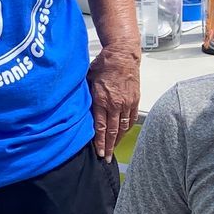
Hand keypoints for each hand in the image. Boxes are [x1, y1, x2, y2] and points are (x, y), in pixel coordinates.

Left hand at [88, 43, 140, 158]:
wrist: (122, 55)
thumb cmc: (103, 65)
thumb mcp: (88, 79)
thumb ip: (86, 96)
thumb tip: (79, 109)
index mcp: (102, 100)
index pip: (101, 127)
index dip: (99, 142)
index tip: (98, 152)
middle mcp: (115, 104)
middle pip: (112, 131)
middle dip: (109, 146)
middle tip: (106, 158)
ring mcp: (126, 103)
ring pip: (122, 127)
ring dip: (118, 140)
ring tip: (114, 150)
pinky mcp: (134, 100)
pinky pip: (130, 119)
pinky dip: (126, 129)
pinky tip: (122, 135)